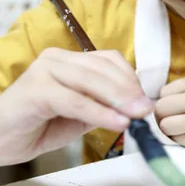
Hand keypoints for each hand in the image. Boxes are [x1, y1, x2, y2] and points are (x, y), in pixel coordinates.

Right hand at [0, 48, 152, 164]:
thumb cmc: (36, 126)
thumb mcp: (79, 116)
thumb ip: (103, 107)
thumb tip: (135, 109)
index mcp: (69, 61)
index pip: (108, 61)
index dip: (130, 79)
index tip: (145, 100)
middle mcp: (57, 59)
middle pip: (103, 68)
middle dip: (129, 90)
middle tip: (146, 110)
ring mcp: (45, 71)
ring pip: (91, 81)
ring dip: (118, 99)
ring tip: (136, 116)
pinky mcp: (37, 89)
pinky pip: (75, 100)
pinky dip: (99, 112)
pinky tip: (116, 123)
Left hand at [155, 76, 184, 152]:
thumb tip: (159, 102)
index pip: (163, 92)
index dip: (168, 100)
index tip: (177, 105)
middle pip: (160, 110)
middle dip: (164, 115)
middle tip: (177, 118)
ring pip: (165, 127)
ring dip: (170, 129)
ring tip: (184, 128)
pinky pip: (178, 141)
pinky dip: (182, 139)